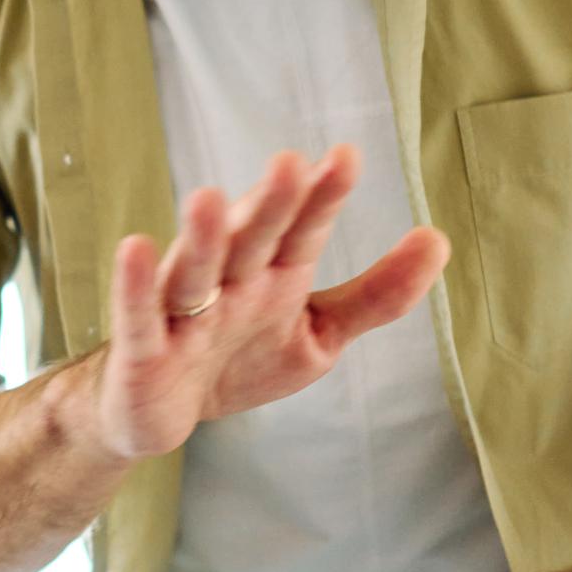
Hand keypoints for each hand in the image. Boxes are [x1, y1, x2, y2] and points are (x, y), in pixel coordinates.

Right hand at [91, 147, 445, 462]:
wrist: (161, 413)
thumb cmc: (239, 359)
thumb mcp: (318, 334)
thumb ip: (376, 295)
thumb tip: (438, 239)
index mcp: (273, 275)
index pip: (302, 230)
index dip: (321, 198)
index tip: (346, 158)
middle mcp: (228, 282)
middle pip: (251, 238)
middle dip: (268, 204)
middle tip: (288, 165)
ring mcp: (183, 313)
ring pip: (194, 269)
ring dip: (201, 237)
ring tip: (208, 199)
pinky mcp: (143, 349)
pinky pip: (140, 316)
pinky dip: (133, 286)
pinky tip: (134, 247)